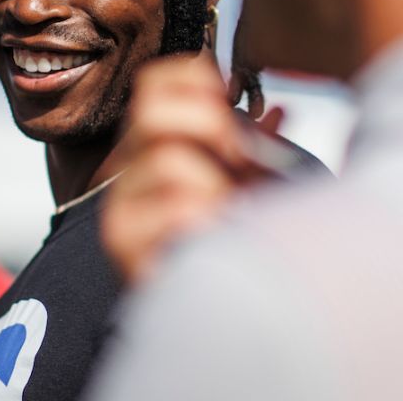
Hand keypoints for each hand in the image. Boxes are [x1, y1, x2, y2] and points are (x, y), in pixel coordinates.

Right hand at [101, 54, 282, 283]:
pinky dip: (211, 218)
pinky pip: (178, 210)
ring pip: (169, 163)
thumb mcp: (251, 184)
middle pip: (151, 113)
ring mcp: (122, 208)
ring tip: (231, 212)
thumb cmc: (232, 240)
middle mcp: (128, 171)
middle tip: (238, 159)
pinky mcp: (124, 245)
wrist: (211, 319)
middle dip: (209, 127)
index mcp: (154, 146)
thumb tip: (280, 111)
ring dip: (218, 185)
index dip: (197, 83)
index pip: (154, 84)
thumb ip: (259, 147)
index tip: (232, 109)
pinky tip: (218, 235)